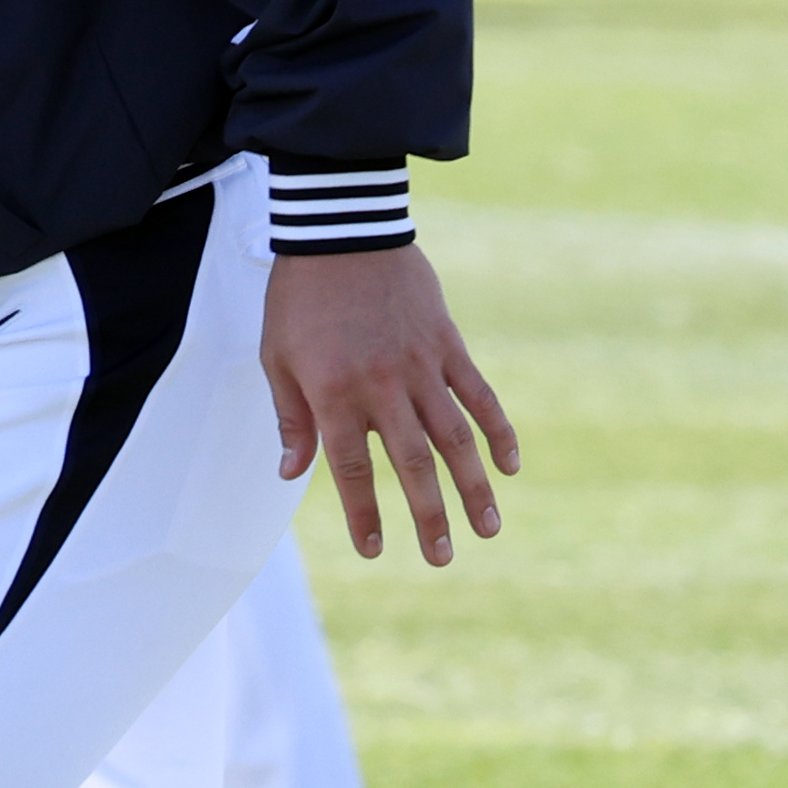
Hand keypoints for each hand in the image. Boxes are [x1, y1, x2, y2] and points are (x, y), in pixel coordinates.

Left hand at [263, 242, 520, 566]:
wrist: (342, 231)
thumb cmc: (299, 298)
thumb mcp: (277, 358)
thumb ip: (291, 418)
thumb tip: (292, 473)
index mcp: (334, 394)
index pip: (351, 469)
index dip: (363, 513)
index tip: (374, 550)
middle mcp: (382, 387)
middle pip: (412, 464)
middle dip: (429, 515)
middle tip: (442, 556)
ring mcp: (421, 366)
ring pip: (455, 437)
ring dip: (474, 487)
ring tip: (488, 529)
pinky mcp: (447, 345)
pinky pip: (479, 394)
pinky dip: (497, 431)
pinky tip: (510, 466)